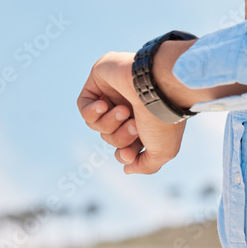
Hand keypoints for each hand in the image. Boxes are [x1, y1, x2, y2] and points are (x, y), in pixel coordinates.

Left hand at [77, 51, 184, 174]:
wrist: (159, 86)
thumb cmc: (162, 118)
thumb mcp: (162, 152)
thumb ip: (146, 165)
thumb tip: (128, 168)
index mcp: (148, 120)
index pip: (126, 146)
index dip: (124, 154)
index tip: (129, 154)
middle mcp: (132, 106)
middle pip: (111, 136)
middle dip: (119, 137)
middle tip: (134, 126)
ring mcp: (116, 92)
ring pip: (97, 123)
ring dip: (108, 123)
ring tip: (123, 110)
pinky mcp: (100, 79)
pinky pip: (84, 106)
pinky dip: (91, 112)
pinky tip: (103, 105)